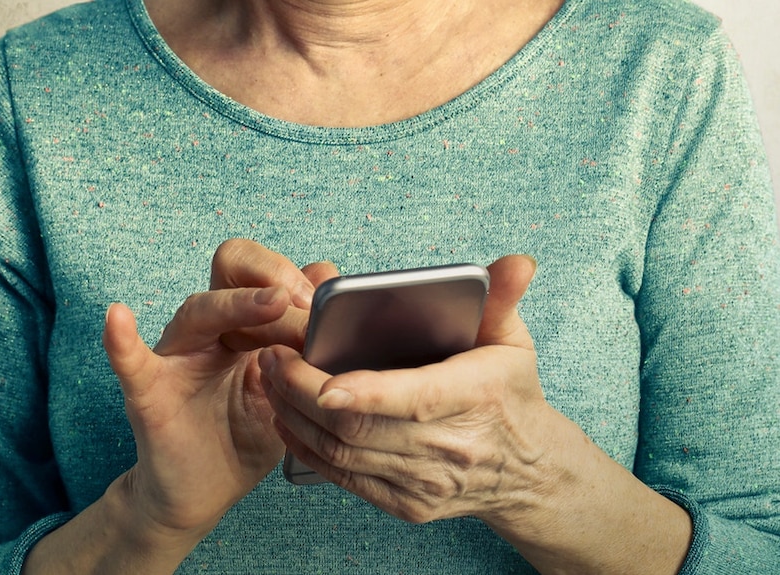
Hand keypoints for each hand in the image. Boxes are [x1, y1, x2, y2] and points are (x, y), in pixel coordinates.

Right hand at [101, 239, 328, 543]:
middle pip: (229, 269)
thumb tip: (327, 281)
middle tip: (301, 303)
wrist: (206, 490)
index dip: (293, 277)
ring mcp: (178, 357)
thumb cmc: (247, 435)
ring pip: (199, 311)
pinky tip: (118, 318)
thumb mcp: (290, 387)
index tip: (321, 304)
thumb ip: (305, 341)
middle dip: (270, 276)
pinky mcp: (150, 393)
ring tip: (273, 303)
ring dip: (238, 305)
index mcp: (245, 323)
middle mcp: (210, 329)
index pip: (263, 273)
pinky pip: (131, 362)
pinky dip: (122, 341)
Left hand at [258, 254, 557, 523]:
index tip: (308, 370)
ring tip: (269, 379)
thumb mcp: (513, 342)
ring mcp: (425, 483)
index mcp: (474, 398)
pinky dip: (307, 448)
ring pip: (342, 454)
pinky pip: (344, 478)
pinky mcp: (407, 505)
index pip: (410, 398)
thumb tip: (517, 262)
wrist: (527, 472)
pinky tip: (286, 419)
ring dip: (294, 416)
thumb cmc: (511, 394)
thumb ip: (503, 298)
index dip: (358, 391)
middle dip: (300, 392)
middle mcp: (448, 448)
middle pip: (357, 428)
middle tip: (271, 356)